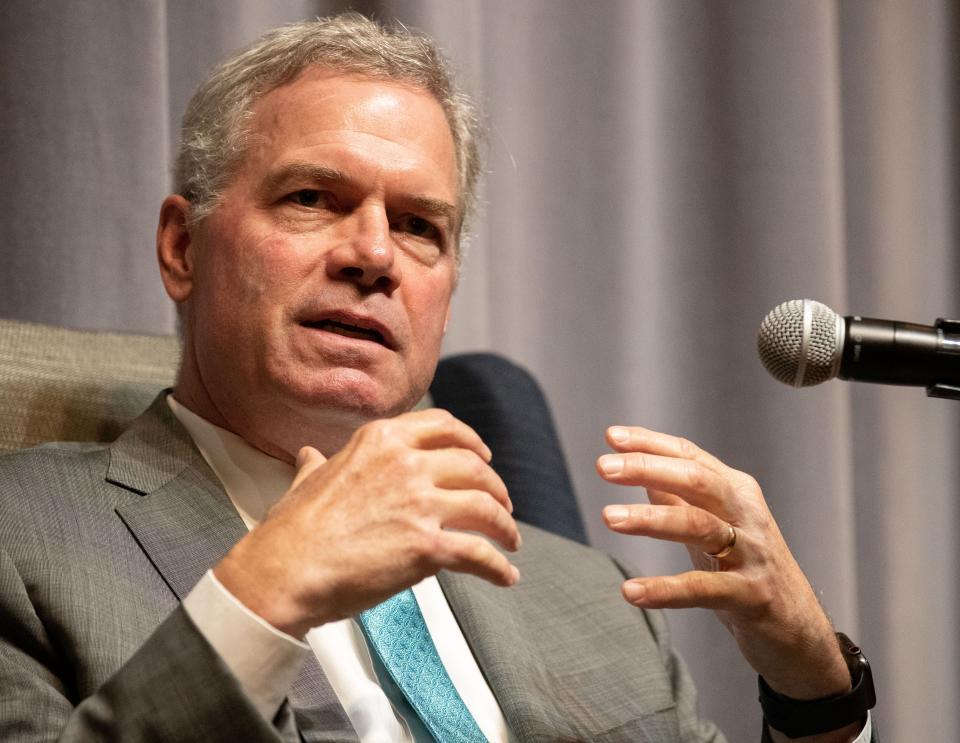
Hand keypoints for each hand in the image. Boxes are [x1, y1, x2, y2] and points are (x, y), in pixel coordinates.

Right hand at [214, 408, 520, 637]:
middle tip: (501, 505)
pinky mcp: (427, 545)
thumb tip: (311, 455)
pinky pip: (479, 553)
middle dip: (495, 487)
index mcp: (380, 440)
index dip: (471, 442)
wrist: (282, 572)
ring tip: (509, 540)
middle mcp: (405, 463)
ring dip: (504, 525)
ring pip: (485, 506)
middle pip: (473, 466)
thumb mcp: (306, 479)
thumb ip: (318, 464)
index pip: (443, 427)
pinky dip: (498, 566)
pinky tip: (504, 575)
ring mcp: (419, 503)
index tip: (483, 456)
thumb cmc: (291, 531)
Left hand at [596, 426, 850, 704]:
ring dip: (650, 519)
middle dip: (648, 468)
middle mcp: (747, 514)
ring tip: (608, 516)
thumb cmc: (748, 571)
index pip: (690, 456)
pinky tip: (631, 592)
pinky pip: (704, 589)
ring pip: (699, 525)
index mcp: (736, 492)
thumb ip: (680, 499)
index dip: (651, 444)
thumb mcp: (714, 528)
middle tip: (603, 467)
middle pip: (696, 479)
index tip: (612, 436)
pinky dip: (665, 590)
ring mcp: (753, 553)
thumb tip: (640, 470)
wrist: (799, 631)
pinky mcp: (752, 595)